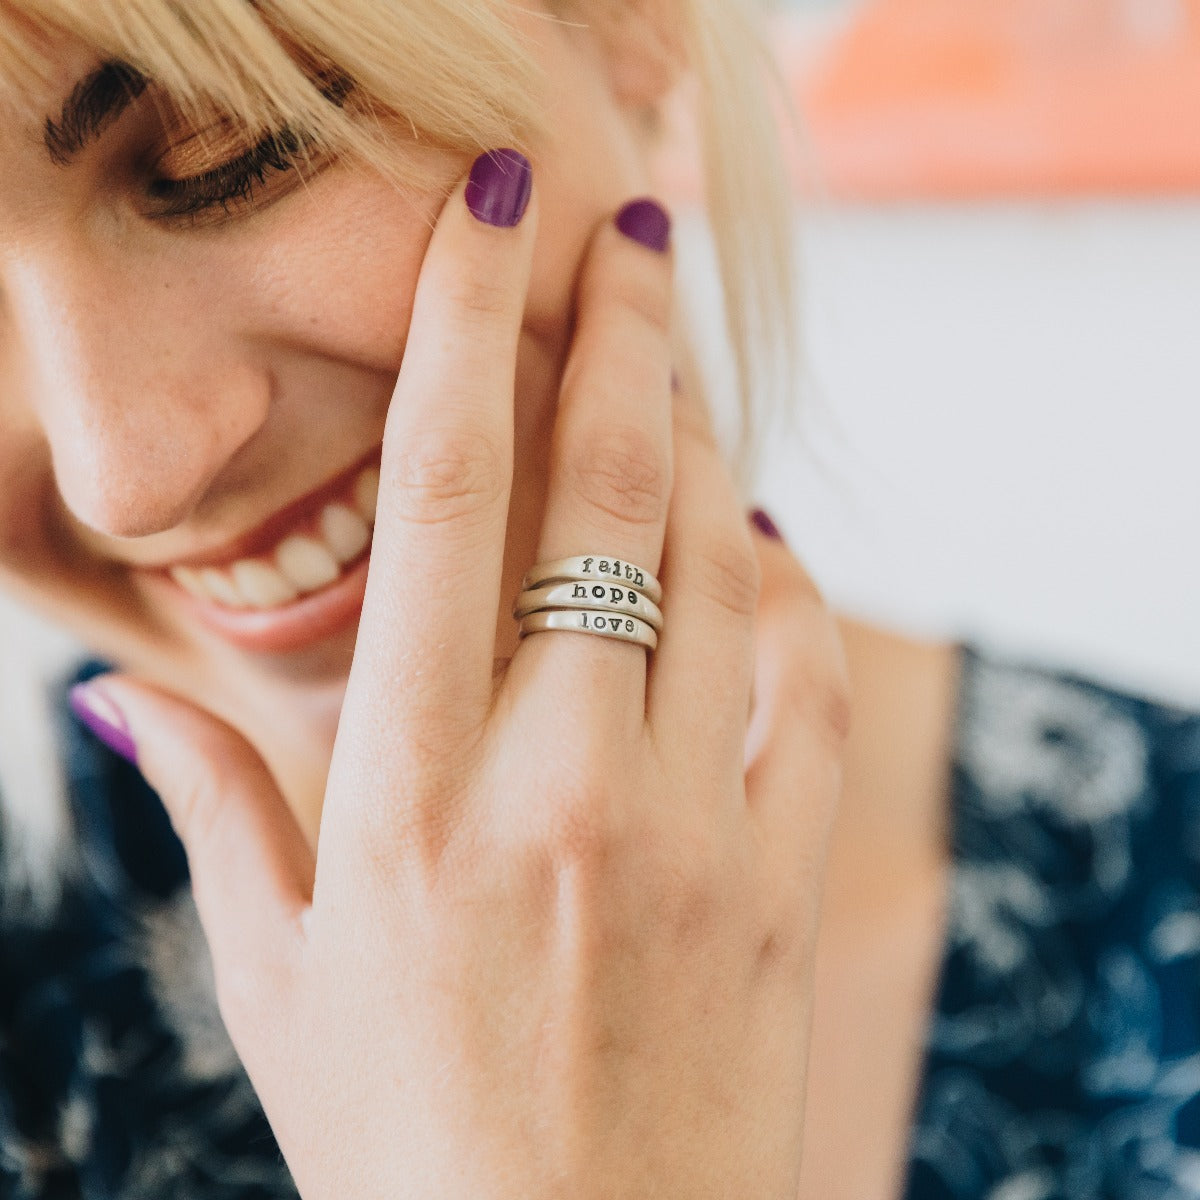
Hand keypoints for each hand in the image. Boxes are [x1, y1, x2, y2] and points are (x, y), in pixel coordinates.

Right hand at [81, 152, 848, 1198]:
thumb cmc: (404, 1142)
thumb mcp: (276, 981)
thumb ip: (212, 815)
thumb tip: (124, 696)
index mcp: (404, 797)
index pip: (438, 498)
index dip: (468, 332)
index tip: (495, 224)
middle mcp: (553, 785)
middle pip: (605, 491)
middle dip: (617, 332)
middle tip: (627, 230)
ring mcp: (689, 828)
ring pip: (722, 566)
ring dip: (704, 437)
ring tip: (678, 359)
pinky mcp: (782, 878)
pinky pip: (811, 684)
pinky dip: (797, 590)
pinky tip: (765, 541)